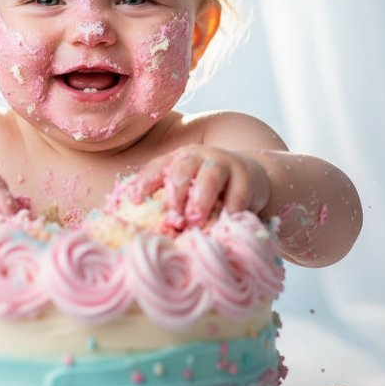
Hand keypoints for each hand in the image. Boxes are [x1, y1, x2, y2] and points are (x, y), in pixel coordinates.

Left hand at [118, 145, 269, 226]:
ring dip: (201, 199)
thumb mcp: (187, 189)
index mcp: (179, 159)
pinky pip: (239, 192)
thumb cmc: (208, 189)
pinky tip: (225, 222)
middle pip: (183, 168)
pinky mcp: (247, 177)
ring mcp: (224, 164)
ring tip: (195, 219)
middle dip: (175, 192)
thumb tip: (139, 228)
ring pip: (210, 177)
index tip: (134, 200)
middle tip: (172, 216)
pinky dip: (232, 208)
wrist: (250, 176)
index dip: (145, 182)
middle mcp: (200, 157)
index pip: (158, 167)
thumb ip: (167, 202)